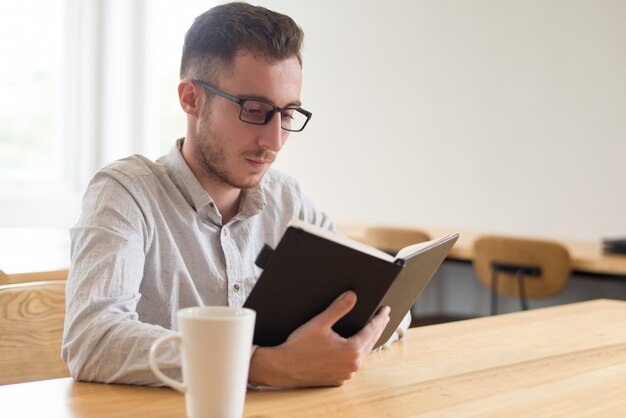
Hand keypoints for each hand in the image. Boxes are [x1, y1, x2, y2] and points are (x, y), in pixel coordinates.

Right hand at [248, 290, 389, 387]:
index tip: (385, 310)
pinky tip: (354, 347)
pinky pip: (352, 364)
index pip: (372, 330)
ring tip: (371, 330)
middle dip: (377, 328)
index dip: (379, 318)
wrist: (282, 368)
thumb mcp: (319, 323)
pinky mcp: (338, 379)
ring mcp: (345, 374)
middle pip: (370, 342)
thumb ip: (338, 308)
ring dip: (367, 341)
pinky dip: (356, 354)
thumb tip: (352, 295)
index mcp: (351, 350)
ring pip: (362, 354)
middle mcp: (352, 365)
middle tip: (382, 316)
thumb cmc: (299, 346)